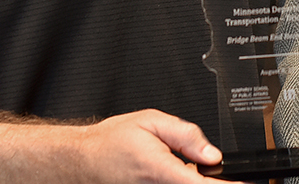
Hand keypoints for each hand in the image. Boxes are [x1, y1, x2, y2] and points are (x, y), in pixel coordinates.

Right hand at [78, 109, 222, 183]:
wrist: (82, 161)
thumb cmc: (111, 142)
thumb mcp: (151, 121)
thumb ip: (185, 134)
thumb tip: (212, 153)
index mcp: (160, 171)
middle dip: (211, 182)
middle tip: (216, 170)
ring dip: (195, 182)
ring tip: (191, 167)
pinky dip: (182, 183)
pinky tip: (180, 175)